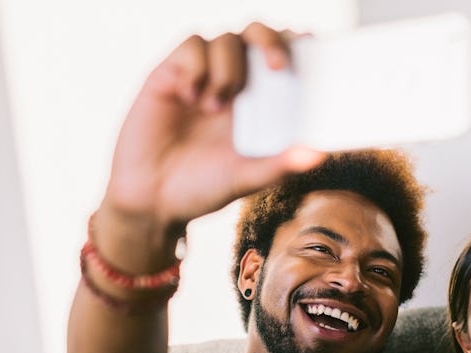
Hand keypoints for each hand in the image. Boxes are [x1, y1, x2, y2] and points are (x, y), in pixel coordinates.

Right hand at [103, 23, 324, 229]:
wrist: (153, 200)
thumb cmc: (204, 187)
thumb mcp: (248, 178)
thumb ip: (281, 165)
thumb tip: (317, 154)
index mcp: (259, 101)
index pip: (284, 57)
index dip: (299, 45)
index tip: (313, 46)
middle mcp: (234, 81)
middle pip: (258, 33)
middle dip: (272, 41)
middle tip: (277, 68)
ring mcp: (202, 74)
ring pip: (226, 38)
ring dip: (229, 69)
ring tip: (214, 108)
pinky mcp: (170, 73)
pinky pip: (191, 45)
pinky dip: (197, 66)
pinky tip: (190, 96)